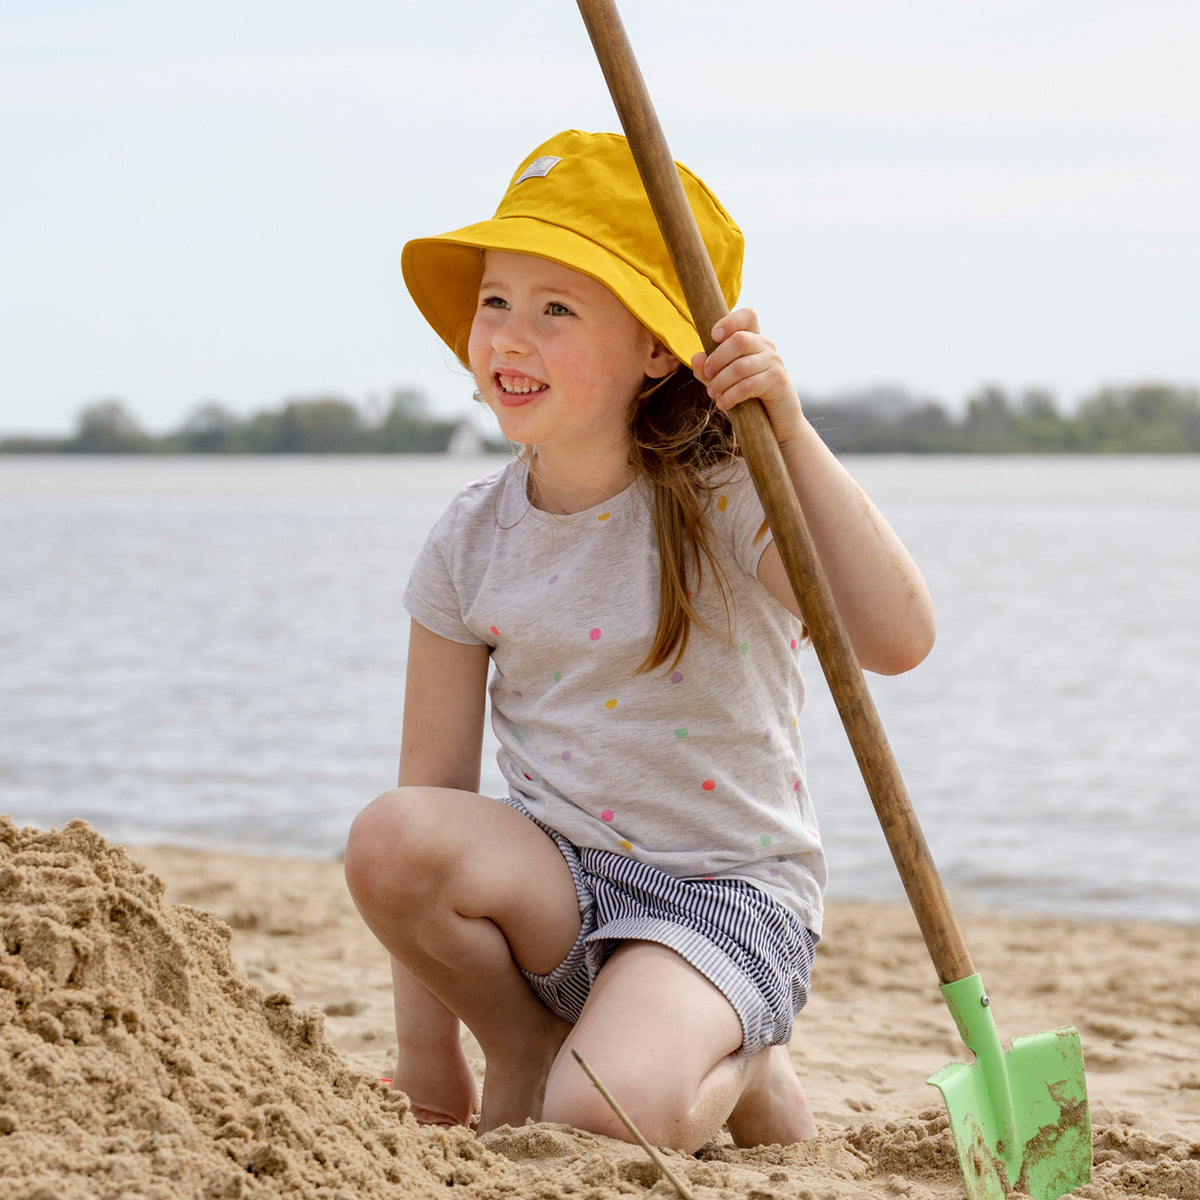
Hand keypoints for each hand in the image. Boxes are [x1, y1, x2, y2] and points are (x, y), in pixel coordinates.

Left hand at [690, 308, 806, 447]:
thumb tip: (695, 358)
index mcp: (753, 340)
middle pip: (739, 340)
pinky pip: (749, 385)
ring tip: (713, 394)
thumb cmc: (748, 399)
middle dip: (717, 359)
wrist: (775, 424)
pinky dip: (731, 396)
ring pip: (741, 366)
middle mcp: (766, 346)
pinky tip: (724, 405)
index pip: (747, 316)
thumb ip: (708, 370)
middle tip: (708, 375)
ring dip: (721, 382)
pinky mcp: (777, 381)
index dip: (729, 321)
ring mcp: (774, 362)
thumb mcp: (723, 383)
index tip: (714, 336)